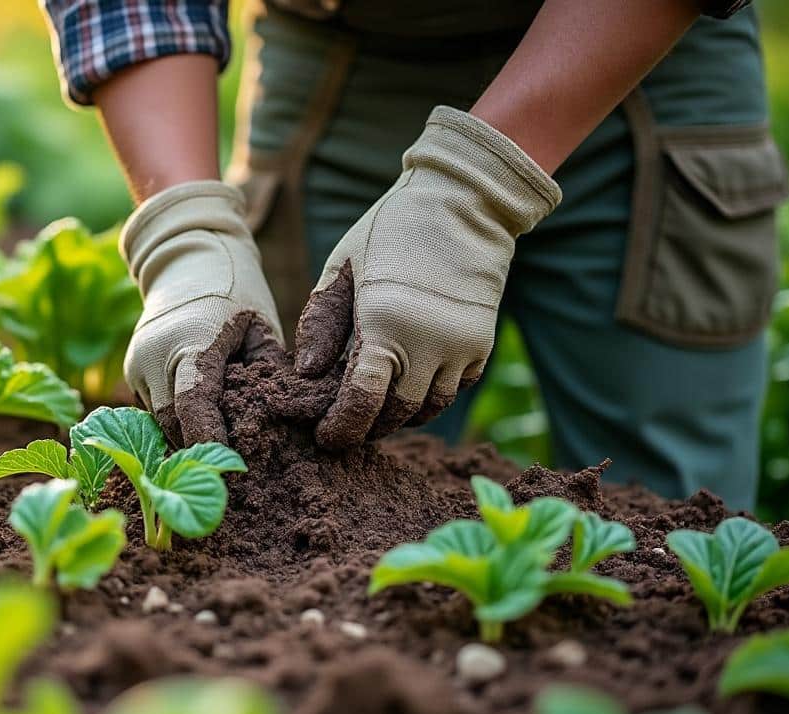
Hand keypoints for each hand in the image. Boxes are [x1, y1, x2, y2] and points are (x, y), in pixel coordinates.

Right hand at [121, 181, 283, 445]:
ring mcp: (137, 366)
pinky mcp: (133, 372)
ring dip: (190, 436)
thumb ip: (269, 372)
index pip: (193, 404)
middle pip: (175, 424)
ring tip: (224, 450)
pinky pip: (156, 411)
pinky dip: (180, 422)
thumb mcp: (261, 326)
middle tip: (240, 471)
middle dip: (203, 448)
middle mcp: (154, 357)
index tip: (235, 466)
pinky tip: (206, 427)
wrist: (185, 258)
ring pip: (162, 423)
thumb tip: (288, 418)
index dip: (210, 441)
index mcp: (191, 341)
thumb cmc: (234, 289)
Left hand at [295, 106, 561, 447]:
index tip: (325, 437)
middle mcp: (427, 345)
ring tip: (374, 407)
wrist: (466, 201)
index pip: (361, 403)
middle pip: (395, 414)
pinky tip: (408, 382)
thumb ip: (322, 322)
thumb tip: (307, 374)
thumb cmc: (391, 228)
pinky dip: (429, 395)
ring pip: (428, 408)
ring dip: (399, 415)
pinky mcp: (482, 343)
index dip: (341, 428)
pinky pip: (455, 388)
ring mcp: (460, 347)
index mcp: (384, 325)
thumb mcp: (342, 266)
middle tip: (344, 426)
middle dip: (368, 427)